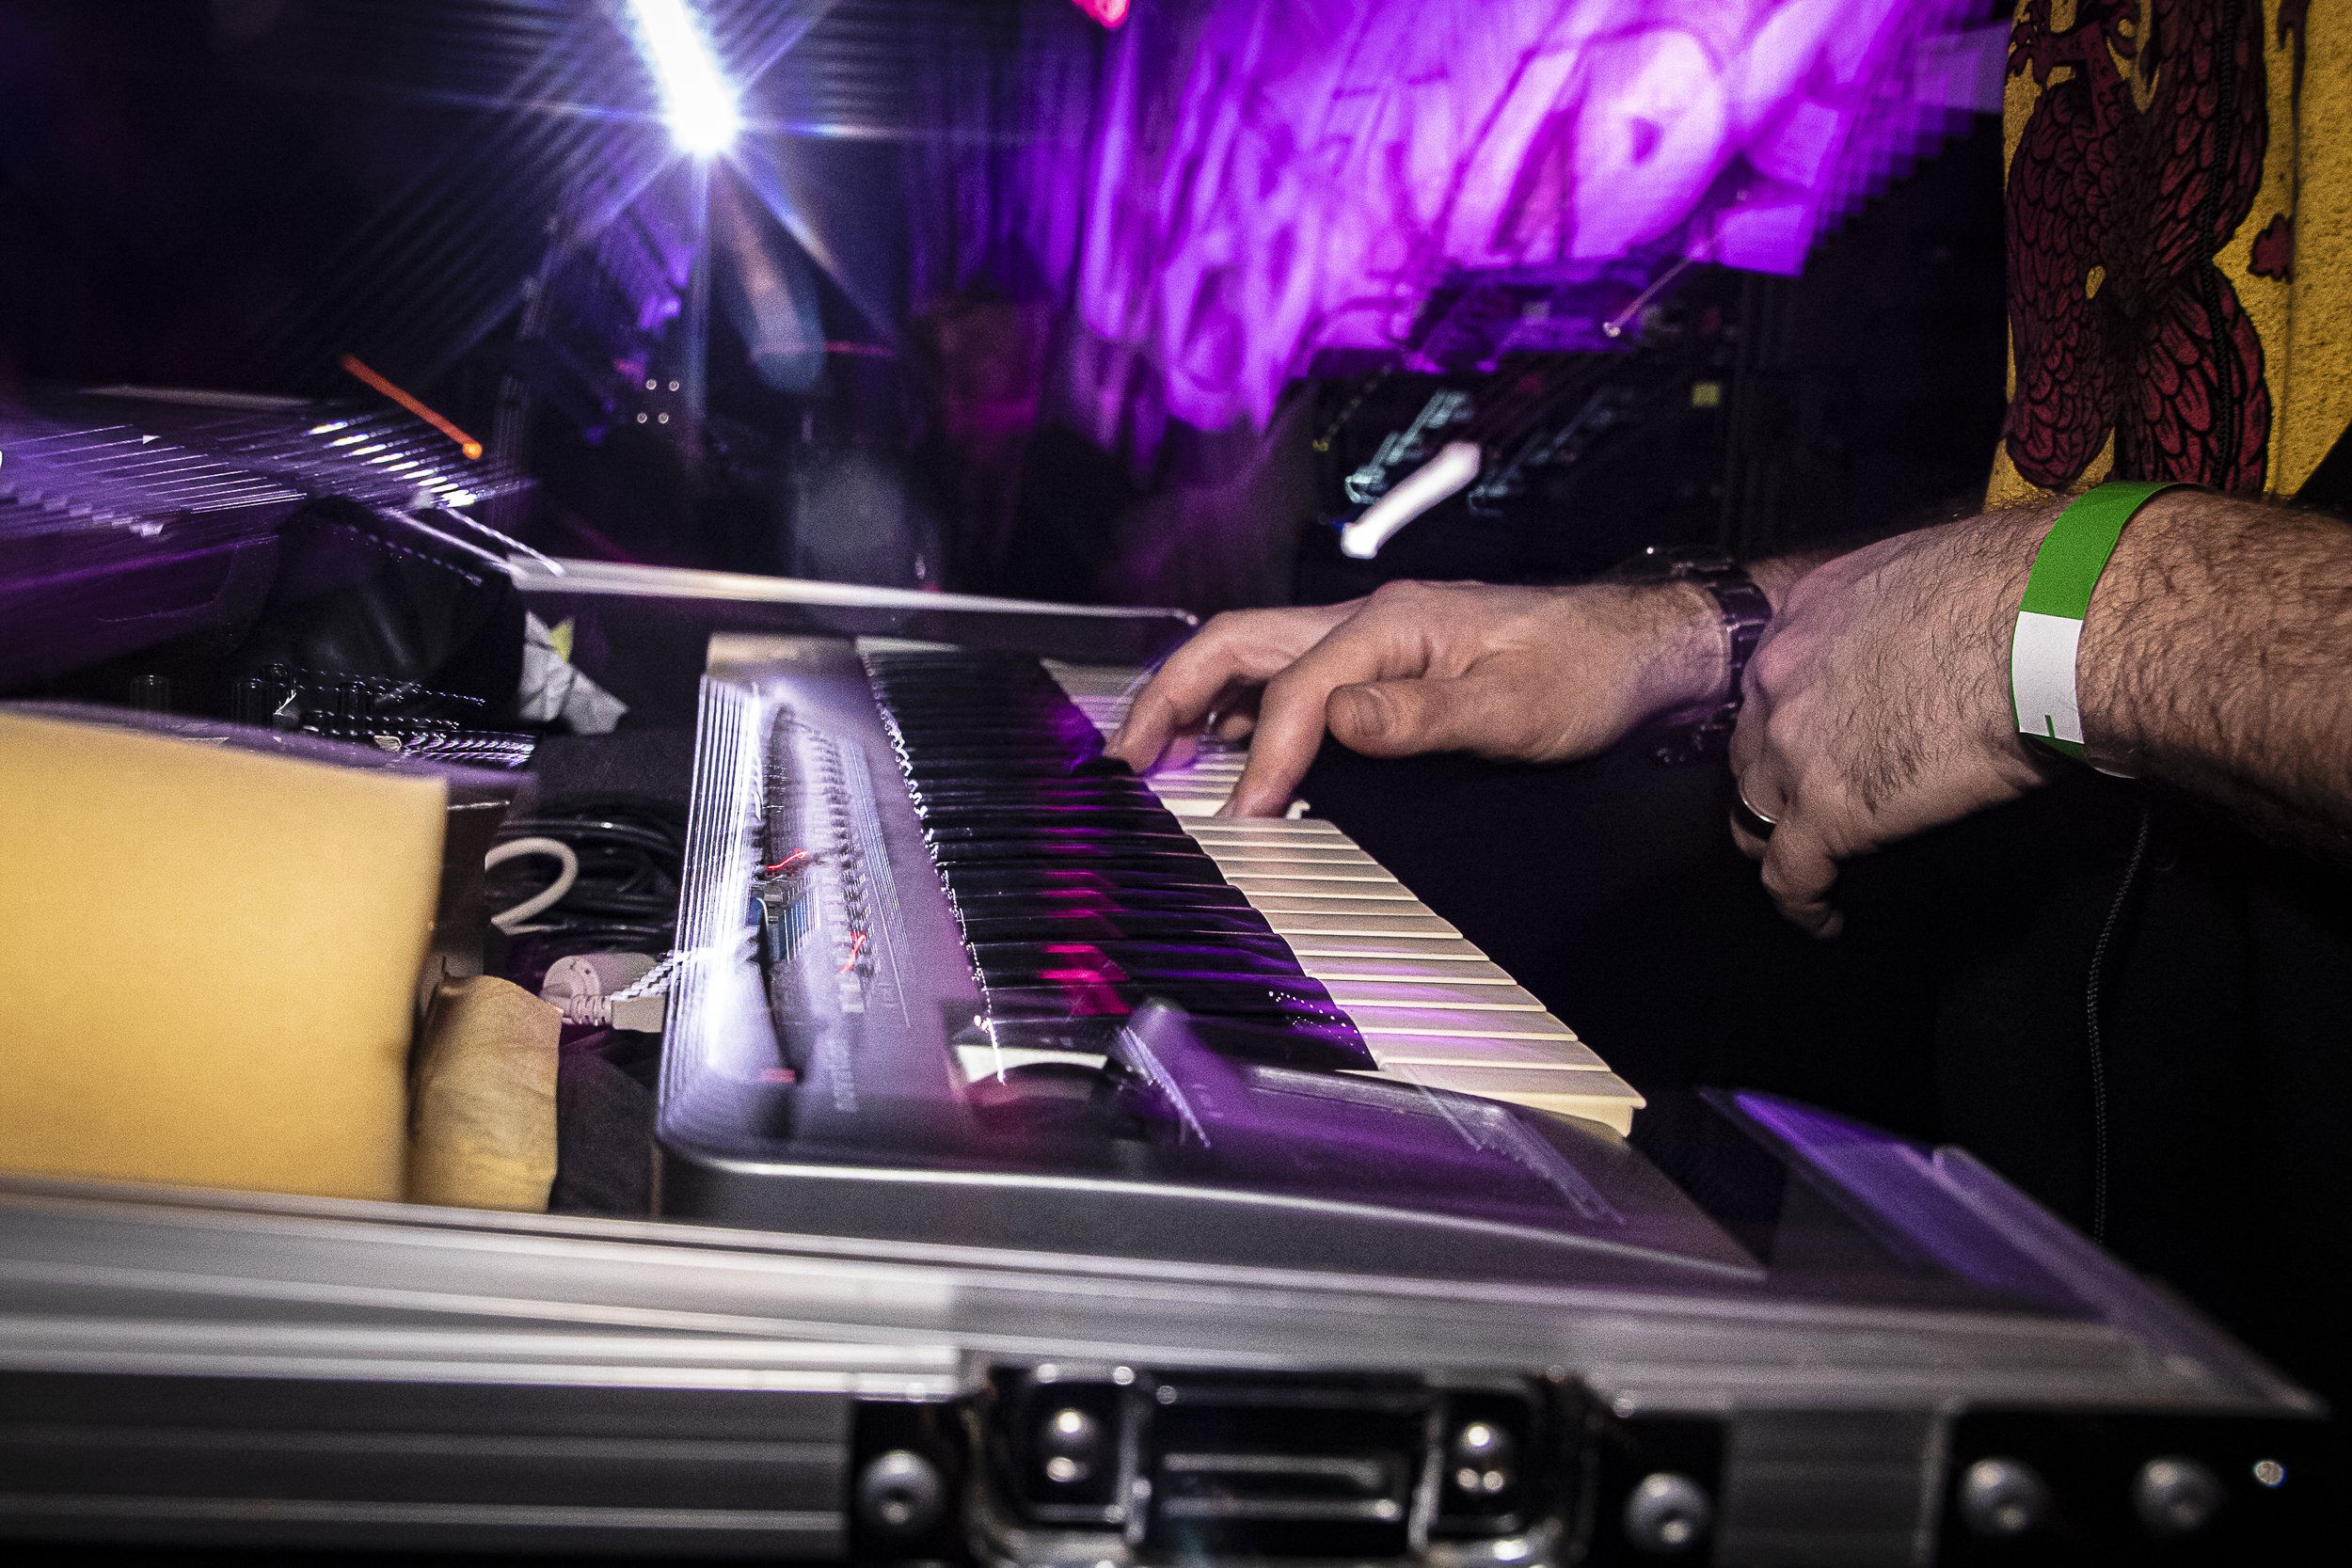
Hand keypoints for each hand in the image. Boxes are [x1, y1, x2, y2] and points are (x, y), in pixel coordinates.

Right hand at [1107, 578, 1725, 815]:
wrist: (1642, 646)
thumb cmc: (1588, 672)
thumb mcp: (1514, 705)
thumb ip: (1419, 716)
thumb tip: (1334, 722)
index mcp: (1391, 624)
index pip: (1296, 690)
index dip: (1260, 757)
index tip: (1242, 818)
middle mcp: (1368, 619)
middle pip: (1236, 644)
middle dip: (1170, 698)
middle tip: (1125, 762)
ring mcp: (1371, 635)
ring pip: (1252, 654)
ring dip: (1193, 698)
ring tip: (1150, 756)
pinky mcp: (1382, 659)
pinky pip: (1285, 673)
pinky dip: (1237, 707)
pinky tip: (1226, 745)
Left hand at [1728, 511, 2057, 935]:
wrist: (2050, 627)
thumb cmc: (2030, 586)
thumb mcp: (1937, 571)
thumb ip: (1908, 608)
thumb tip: (1947, 629)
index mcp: (1808, 610)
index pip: (1777, 678)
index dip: (1793, 715)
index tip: (1817, 737)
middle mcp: (1781, 676)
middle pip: (1754, 744)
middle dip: (1777, 776)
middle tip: (1813, 802)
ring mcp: (1794, 748)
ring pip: (1755, 811)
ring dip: (1779, 839)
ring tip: (1810, 864)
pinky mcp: (1827, 812)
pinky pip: (1789, 876)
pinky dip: (1802, 904)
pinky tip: (1823, 921)